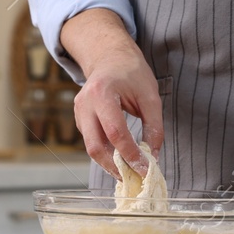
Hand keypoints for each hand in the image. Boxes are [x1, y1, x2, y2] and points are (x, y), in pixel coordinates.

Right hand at [60, 8, 162, 177]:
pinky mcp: (79, 117)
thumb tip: (153, 156)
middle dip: (114, 167)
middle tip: (133, 178)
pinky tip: (120, 157)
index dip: (130, 155)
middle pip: (95, 146)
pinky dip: (105, 152)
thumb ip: (154, 127)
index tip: (145, 169)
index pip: (116, 133)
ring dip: (109, 163)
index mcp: (103, 93)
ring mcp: (78, 111)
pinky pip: (90, 140)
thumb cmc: (132, 72)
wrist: (110, 56)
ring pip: (90, 147)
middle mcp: (85, 103)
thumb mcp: (150, 96)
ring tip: (129, 171)